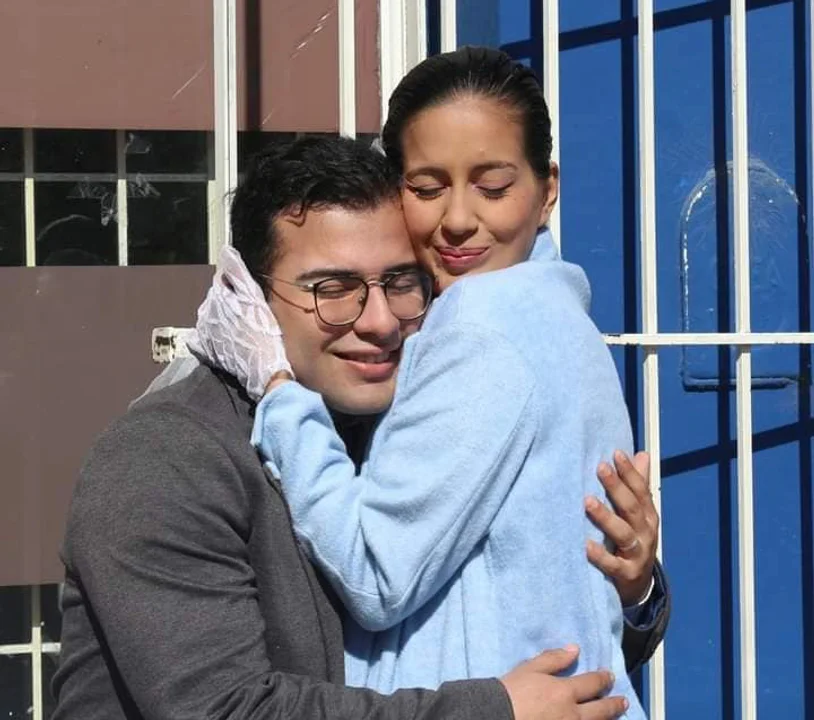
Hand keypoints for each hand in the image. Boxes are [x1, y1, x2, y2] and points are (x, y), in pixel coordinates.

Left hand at [187, 245, 293, 401]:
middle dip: (230, 301)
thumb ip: (237, 273)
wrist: (261, 368)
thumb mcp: (254, 297)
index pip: (222, 280)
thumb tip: (225, 251)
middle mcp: (205, 313)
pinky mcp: (206, 350)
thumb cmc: (262, 332)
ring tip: (243, 327)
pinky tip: (227, 338)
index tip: (250, 293)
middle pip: (217, 298)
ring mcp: (204, 333)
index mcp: (216, 298)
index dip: (237, 284)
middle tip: (250, 312)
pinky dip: (214, 335)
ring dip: (224, 317)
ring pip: (213, 315)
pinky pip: (205, 337)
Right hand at [501, 645, 627, 719]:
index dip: (603, 678)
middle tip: (623, 701)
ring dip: (607, 719)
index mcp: (565, 691)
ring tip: (614, 717)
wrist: (496, 716)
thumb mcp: (530, 668)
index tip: (609, 675)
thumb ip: (553, 659)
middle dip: (614, 704)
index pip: (592, 683)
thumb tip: (575, 649)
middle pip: (601, 710)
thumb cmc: (511, 691)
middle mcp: (573, 714)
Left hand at [585, 451, 657, 605]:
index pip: (641, 490)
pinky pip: (613, 564)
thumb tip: (641, 454)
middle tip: (600, 468)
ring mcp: (637, 554)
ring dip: (606, 517)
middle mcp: (645, 533)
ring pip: (624, 533)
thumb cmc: (633, 541)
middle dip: (617, 487)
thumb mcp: (638, 514)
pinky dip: (600, 555)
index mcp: (647, 516)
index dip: (630, 472)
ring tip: (587, 501)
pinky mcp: (626, 574)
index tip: (615, 453)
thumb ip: (638, 485)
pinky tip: (585, 545)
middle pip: (632, 508)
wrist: (638, 585)